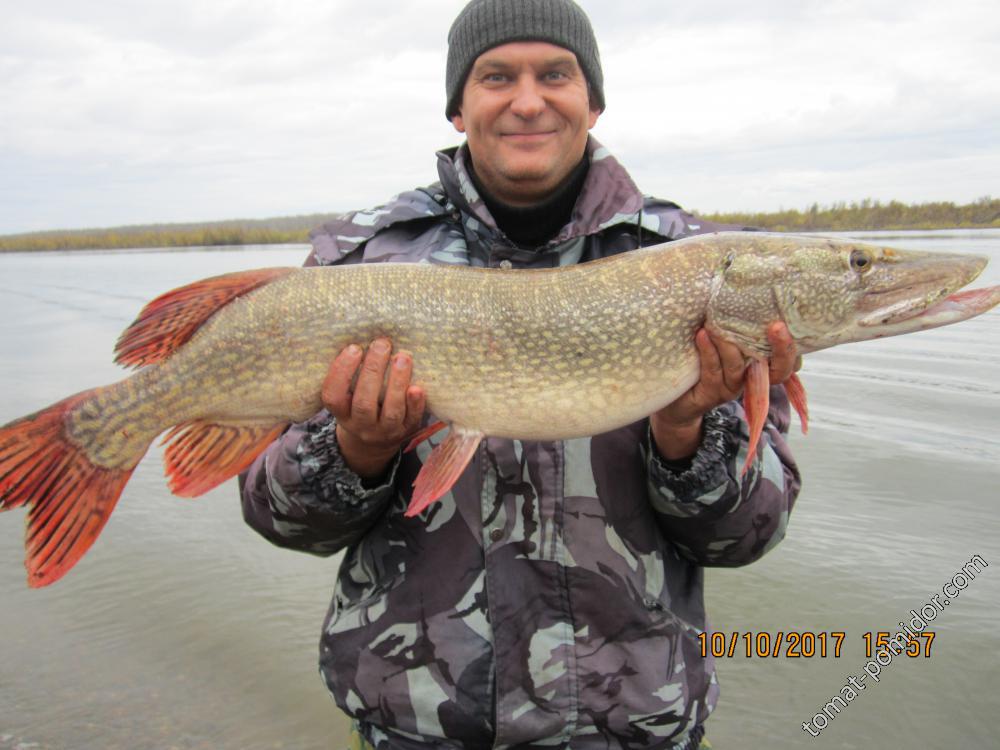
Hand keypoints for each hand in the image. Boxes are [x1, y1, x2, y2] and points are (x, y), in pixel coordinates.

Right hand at [321, 337, 425, 478]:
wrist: (374, 441)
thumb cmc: (358, 403)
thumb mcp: (347, 393)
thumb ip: (350, 373)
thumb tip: (362, 332)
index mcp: (341, 412)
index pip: (333, 395)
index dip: (341, 372)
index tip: (353, 348)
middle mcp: (360, 425)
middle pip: (364, 402)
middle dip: (373, 371)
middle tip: (382, 344)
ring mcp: (384, 431)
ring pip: (391, 412)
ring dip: (397, 383)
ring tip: (403, 357)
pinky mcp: (406, 430)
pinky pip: (412, 419)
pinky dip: (415, 404)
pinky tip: (418, 387)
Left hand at [650, 323, 799, 459]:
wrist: (675, 395)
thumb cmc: (700, 357)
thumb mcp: (723, 335)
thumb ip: (735, 319)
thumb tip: (740, 282)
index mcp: (760, 362)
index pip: (789, 358)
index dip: (793, 345)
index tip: (788, 323)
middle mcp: (751, 376)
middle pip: (778, 369)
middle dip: (782, 349)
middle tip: (776, 326)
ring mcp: (732, 387)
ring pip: (738, 367)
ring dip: (730, 344)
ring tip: (718, 324)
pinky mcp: (711, 394)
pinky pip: (713, 371)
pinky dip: (708, 351)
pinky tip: (702, 335)